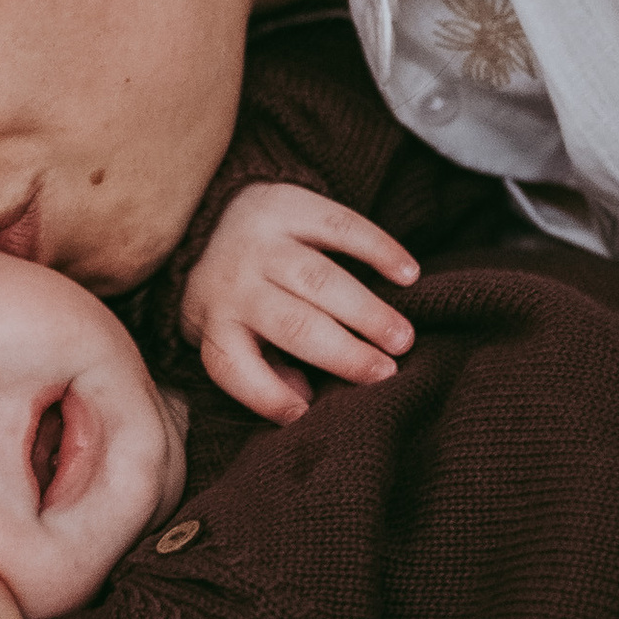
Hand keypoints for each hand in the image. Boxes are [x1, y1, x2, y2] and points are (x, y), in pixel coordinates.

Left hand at [182, 177, 418, 423]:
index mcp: (215, 322)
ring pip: (318, 279)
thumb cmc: (234, 296)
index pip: (232, 367)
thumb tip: (302, 399)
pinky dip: (378, 249)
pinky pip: (338, 225)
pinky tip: (408, 274)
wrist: (210, 216)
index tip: (306, 414)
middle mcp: (234, 282)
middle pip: (291, 324)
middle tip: (387, 372)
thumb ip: (262, 368)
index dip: (267, 395)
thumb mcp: (225, 334)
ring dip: (365, 310)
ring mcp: (262, 241)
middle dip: (342, 353)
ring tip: (402, 337)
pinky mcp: (290, 205)